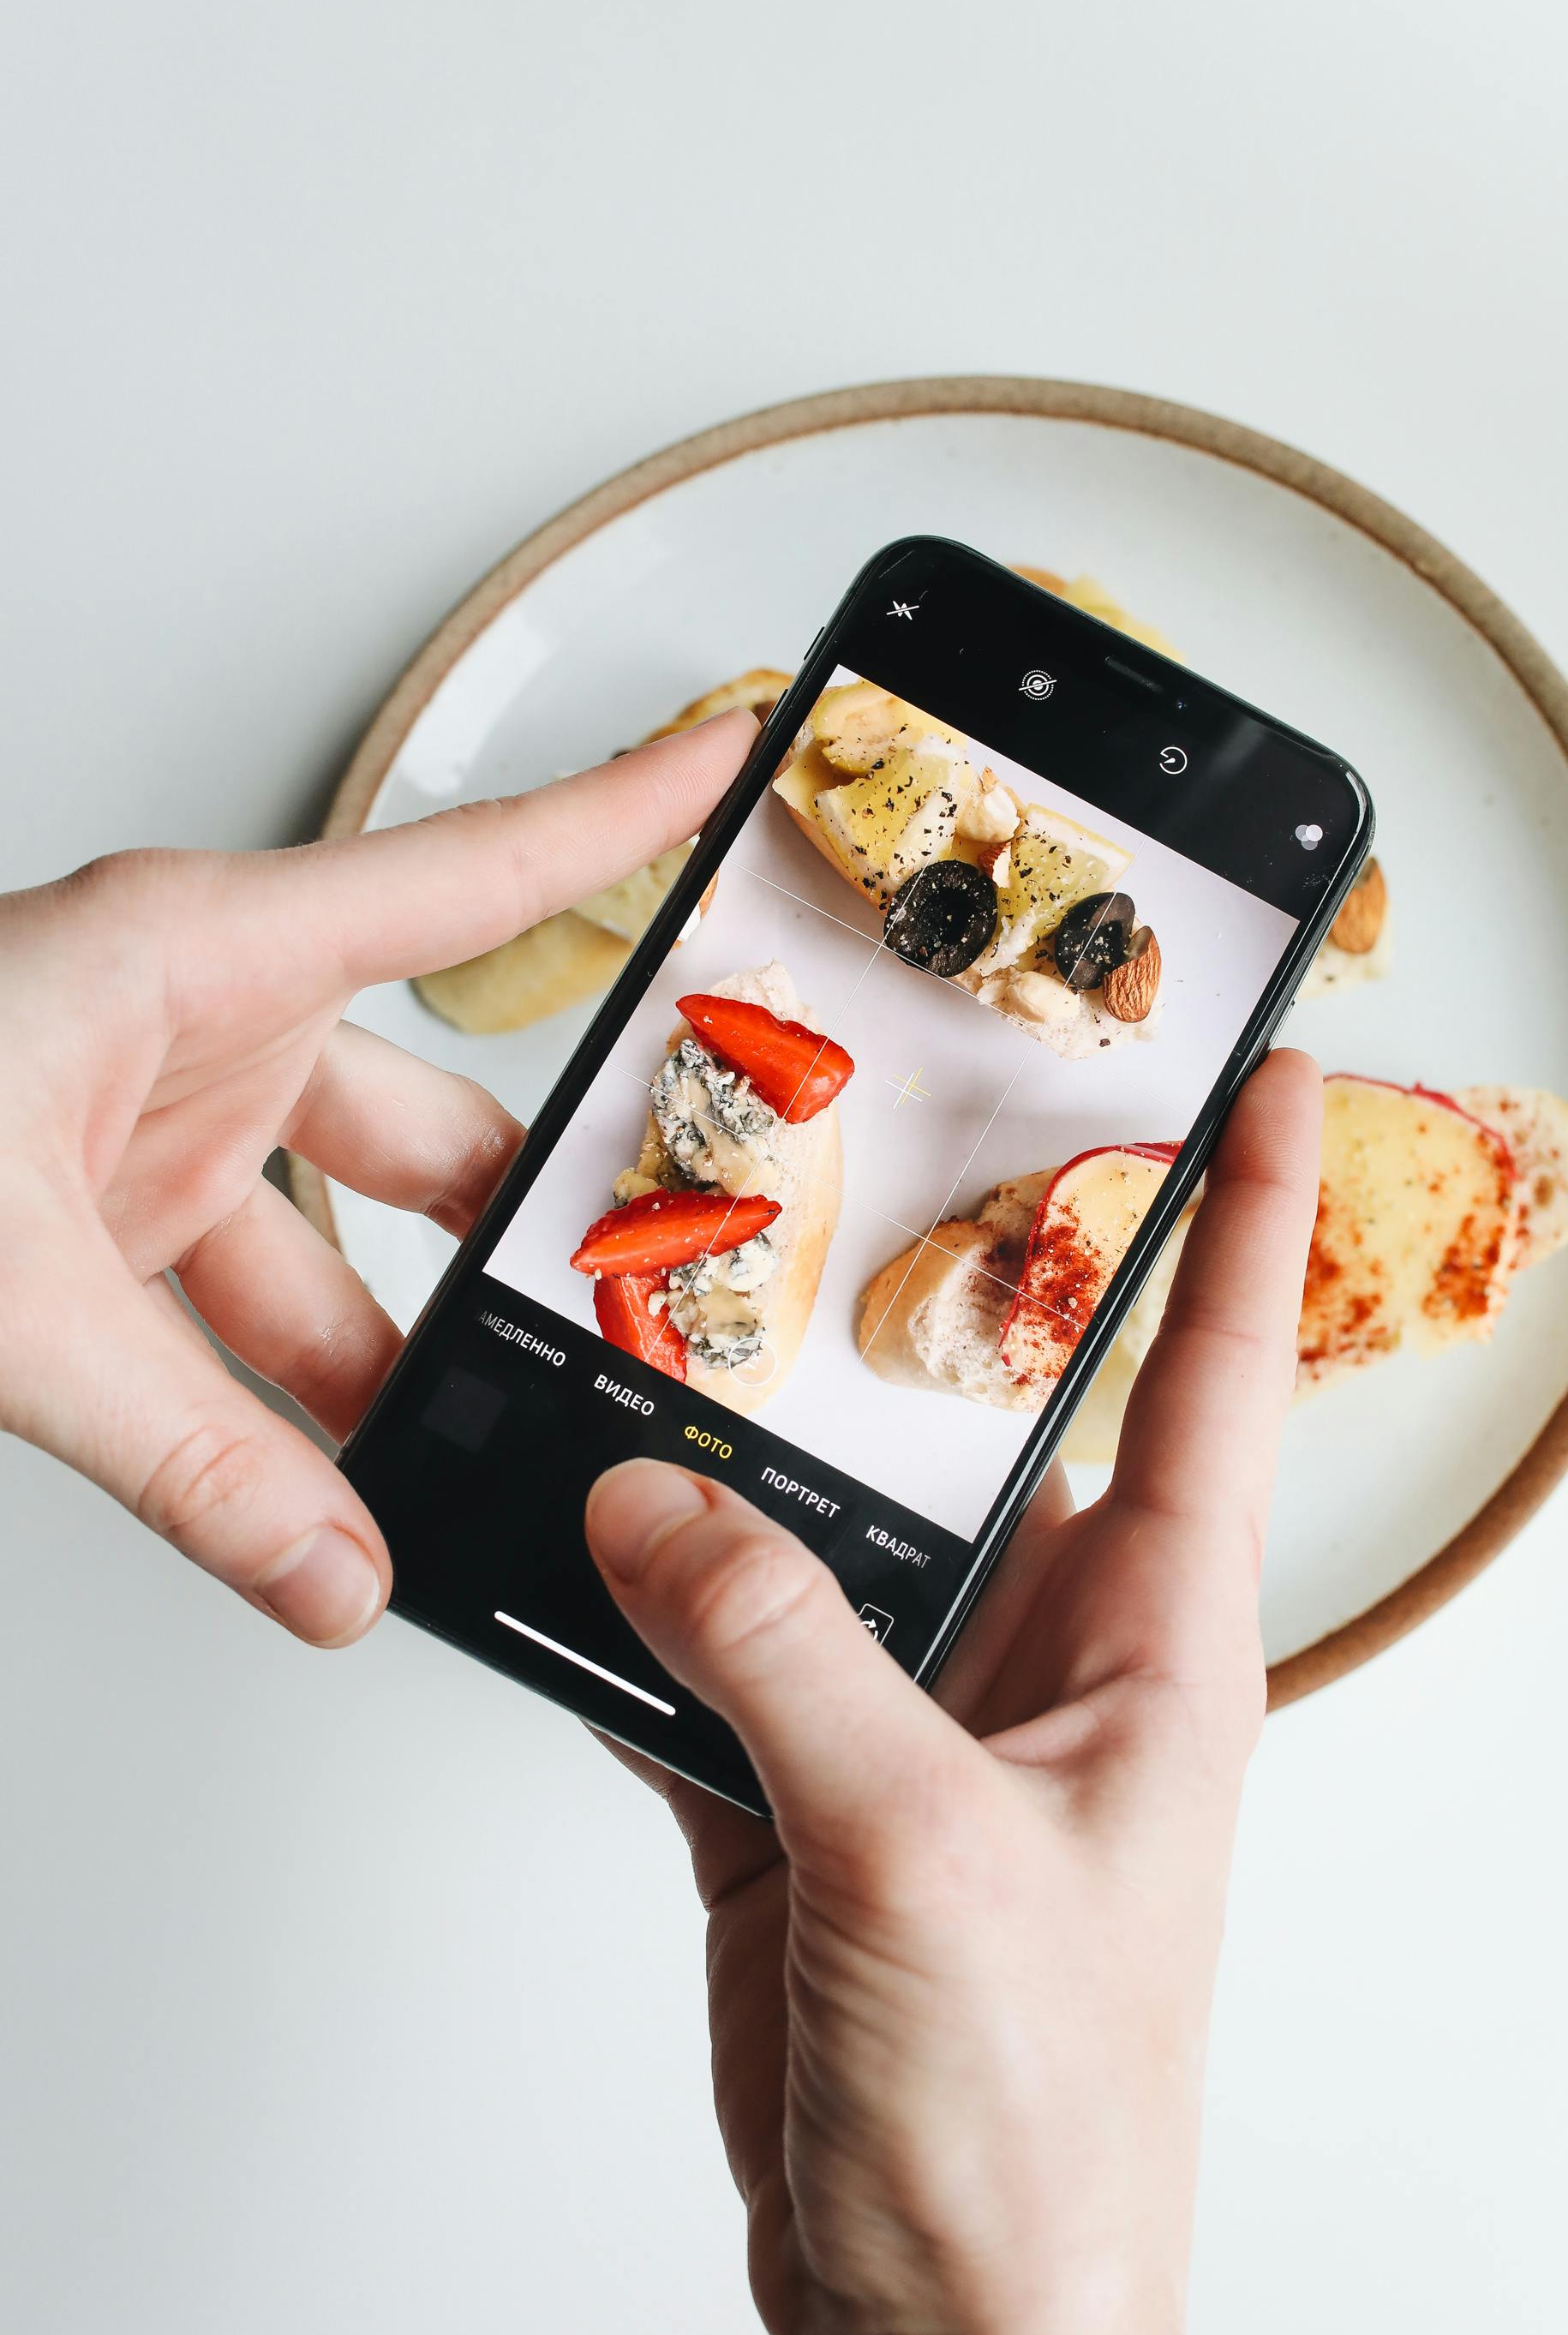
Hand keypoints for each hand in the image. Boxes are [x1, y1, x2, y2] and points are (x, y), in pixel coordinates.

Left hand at [0, 713, 751, 1639]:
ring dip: (377, 1368)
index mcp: (190, 958)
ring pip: (325, 1247)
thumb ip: (186, 1453)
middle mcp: (183, 1026)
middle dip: (509, 1240)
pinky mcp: (89, 1212)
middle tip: (620, 1310)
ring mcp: (139, 1123)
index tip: (728, 762)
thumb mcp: (10, 1297)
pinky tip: (312, 1506)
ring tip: (448, 1482)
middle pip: (420, 1124)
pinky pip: (228, 1312)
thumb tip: (325, 1572)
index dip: (613, 822)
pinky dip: (269, 1411)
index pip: (463, 882)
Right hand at [585, 1052, 1321, 2334]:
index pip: (1219, 1379)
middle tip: (821, 1166)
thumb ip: (779, 1651)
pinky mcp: (800, 1805)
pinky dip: (631, 1621)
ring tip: (625, 1354)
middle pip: (968, 1441)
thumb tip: (651, 1500)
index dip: (1253, 1220)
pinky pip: (705, 1663)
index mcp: (1152, 1643)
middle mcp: (1041, 1661)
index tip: (1270, 1077)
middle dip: (893, 1321)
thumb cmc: (1039, 2121)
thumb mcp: (923, 1844)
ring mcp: (911, 1730)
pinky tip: (557, 1554)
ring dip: (721, 1483)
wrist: (948, 2324)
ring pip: (809, 1546)